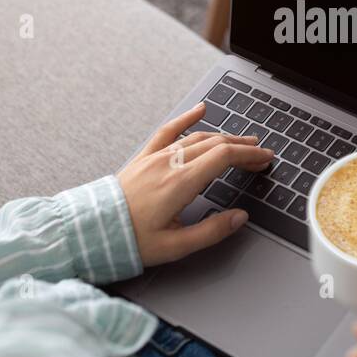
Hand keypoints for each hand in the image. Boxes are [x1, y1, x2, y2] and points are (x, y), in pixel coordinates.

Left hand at [118, 103, 273, 266]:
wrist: (91, 231)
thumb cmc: (129, 240)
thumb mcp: (175, 246)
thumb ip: (211, 231)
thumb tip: (239, 218)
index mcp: (180, 183)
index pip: (224, 157)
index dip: (249, 155)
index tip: (265, 159)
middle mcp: (169, 164)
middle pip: (216, 144)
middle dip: (243, 147)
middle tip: (260, 154)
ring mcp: (156, 158)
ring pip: (197, 138)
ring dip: (224, 137)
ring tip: (241, 141)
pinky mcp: (144, 158)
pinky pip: (168, 131)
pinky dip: (186, 118)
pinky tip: (199, 110)